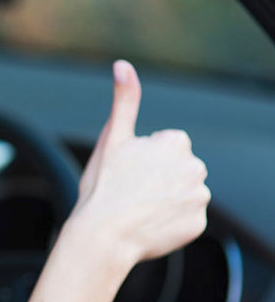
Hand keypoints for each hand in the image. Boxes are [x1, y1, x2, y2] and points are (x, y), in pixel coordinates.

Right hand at [73, 60, 209, 265]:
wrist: (104, 235)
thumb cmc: (103, 186)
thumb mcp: (112, 138)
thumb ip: (124, 100)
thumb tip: (123, 65)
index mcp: (176, 144)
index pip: (168, 144)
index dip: (145, 156)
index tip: (129, 169)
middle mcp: (195, 168)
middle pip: (178, 167)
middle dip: (160, 175)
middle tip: (131, 189)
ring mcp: (198, 198)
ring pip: (183, 192)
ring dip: (167, 197)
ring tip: (138, 207)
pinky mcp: (198, 225)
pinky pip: (186, 218)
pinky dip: (171, 220)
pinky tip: (149, 222)